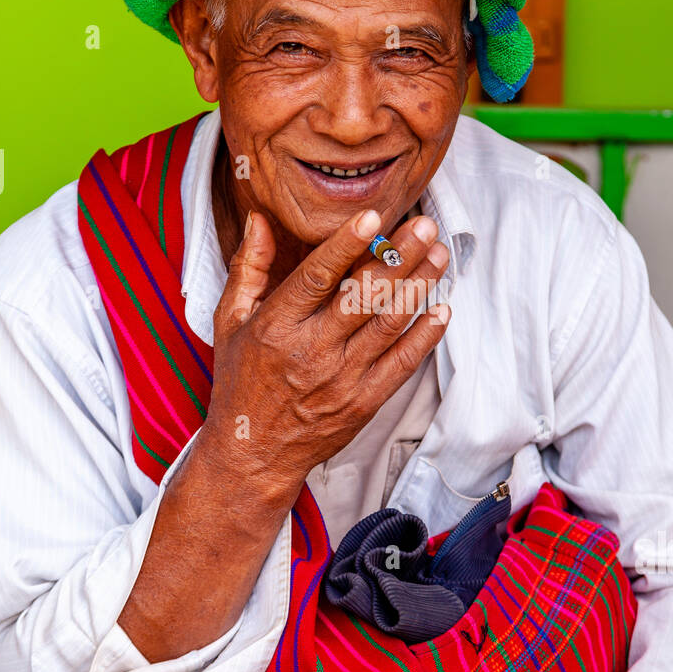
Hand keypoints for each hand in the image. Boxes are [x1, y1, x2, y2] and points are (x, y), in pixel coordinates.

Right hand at [200, 206, 449, 497]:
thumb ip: (248, 269)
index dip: (346, 245)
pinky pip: (402, 364)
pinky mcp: (364, 402)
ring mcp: (341, 379)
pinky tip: (443, 310)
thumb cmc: (241, 382)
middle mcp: (311, 351)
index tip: (373, 217)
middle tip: (425, 226)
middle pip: (363, 295)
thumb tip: (258, 219)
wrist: (253, 454)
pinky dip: (425, 336)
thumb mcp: (229, 323)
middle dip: (399, 256)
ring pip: (389, 323)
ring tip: (439, 255)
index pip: (316, 277)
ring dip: (419, 286)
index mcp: (276, 326)